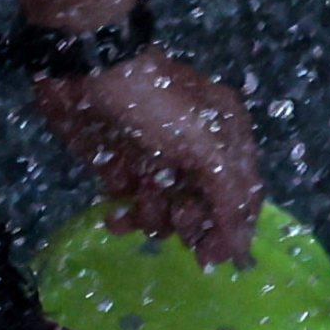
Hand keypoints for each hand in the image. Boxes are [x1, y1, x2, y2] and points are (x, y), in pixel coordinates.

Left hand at [34, 53, 261, 266]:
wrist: (85, 73)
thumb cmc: (154, 103)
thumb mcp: (205, 144)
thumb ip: (229, 198)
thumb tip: (240, 251)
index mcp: (227, 142)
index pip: (243, 199)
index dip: (231, 230)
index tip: (211, 255)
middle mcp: (196, 159)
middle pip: (206, 214)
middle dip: (190, 222)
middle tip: (176, 216)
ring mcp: (159, 167)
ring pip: (168, 218)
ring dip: (153, 216)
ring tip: (139, 193)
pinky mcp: (123, 174)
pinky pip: (131, 212)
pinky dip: (123, 218)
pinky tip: (114, 216)